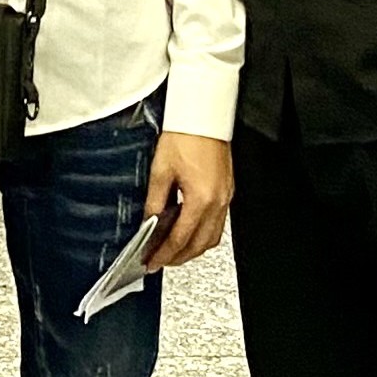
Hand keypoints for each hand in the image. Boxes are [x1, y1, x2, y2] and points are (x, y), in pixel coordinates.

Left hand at [142, 132, 232, 271]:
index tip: (152, 261)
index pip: (180, 238)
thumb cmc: (185, 135)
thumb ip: (154, 201)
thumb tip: (148, 222)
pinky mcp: (227, 191)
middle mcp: (218, 201)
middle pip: (200, 244)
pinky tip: (188, 230)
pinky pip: (218, 224)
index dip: (164, 254)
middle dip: (179, 257)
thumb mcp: (160, 170)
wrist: (204, 114)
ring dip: (192, 248)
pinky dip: (202, 233)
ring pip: (212, 237)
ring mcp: (225, 197)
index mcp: (201, 198)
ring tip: (172, 250)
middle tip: (160, 261)